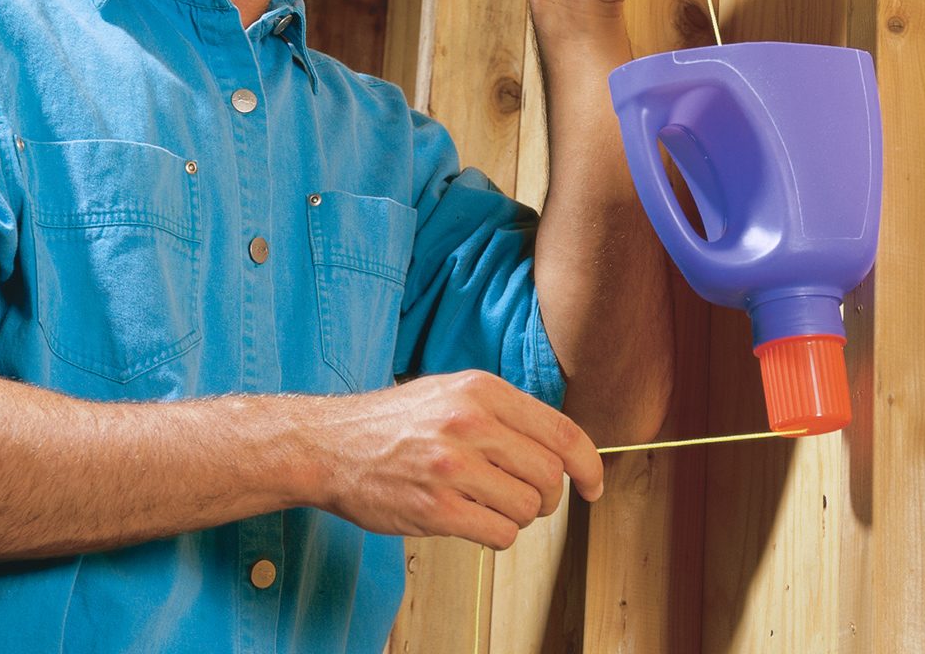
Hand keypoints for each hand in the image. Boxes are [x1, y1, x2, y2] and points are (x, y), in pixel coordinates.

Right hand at [309, 371, 601, 549]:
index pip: (562, 431)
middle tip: (528, 499)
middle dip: (548, 497)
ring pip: (528, 509)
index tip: (593, 485)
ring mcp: (453, 466)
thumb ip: (502, 412)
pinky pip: (499, 535)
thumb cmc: (392, 422)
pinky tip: (471, 519)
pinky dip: (495, 535)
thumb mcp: (451, 392)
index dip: (588, 465)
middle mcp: (470, 423)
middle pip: (550, 475)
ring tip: (488, 504)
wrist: (332, 444)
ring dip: (518, 517)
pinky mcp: (436, 508)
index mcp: (480, 389)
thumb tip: (561, 446)